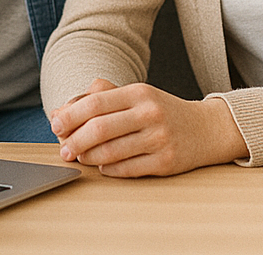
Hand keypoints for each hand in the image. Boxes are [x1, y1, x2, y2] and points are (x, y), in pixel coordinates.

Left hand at [48, 78, 247, 176]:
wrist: (207, 129)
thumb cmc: (162, 111)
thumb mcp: (137, 95)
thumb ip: (101, 97)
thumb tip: (62, 111)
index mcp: (139, 92)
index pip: (95, 103)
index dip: (70, 116)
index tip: (55, 125)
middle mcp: (150, 113)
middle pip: (99, 129)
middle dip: (74, 141)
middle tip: (63, 149)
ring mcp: (159, 139)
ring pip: (110, 152)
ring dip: (89, 157)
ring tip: (81, 157)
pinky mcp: (166, 162)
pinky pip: (127, 170)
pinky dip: (108, 169)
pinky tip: (103, 166)